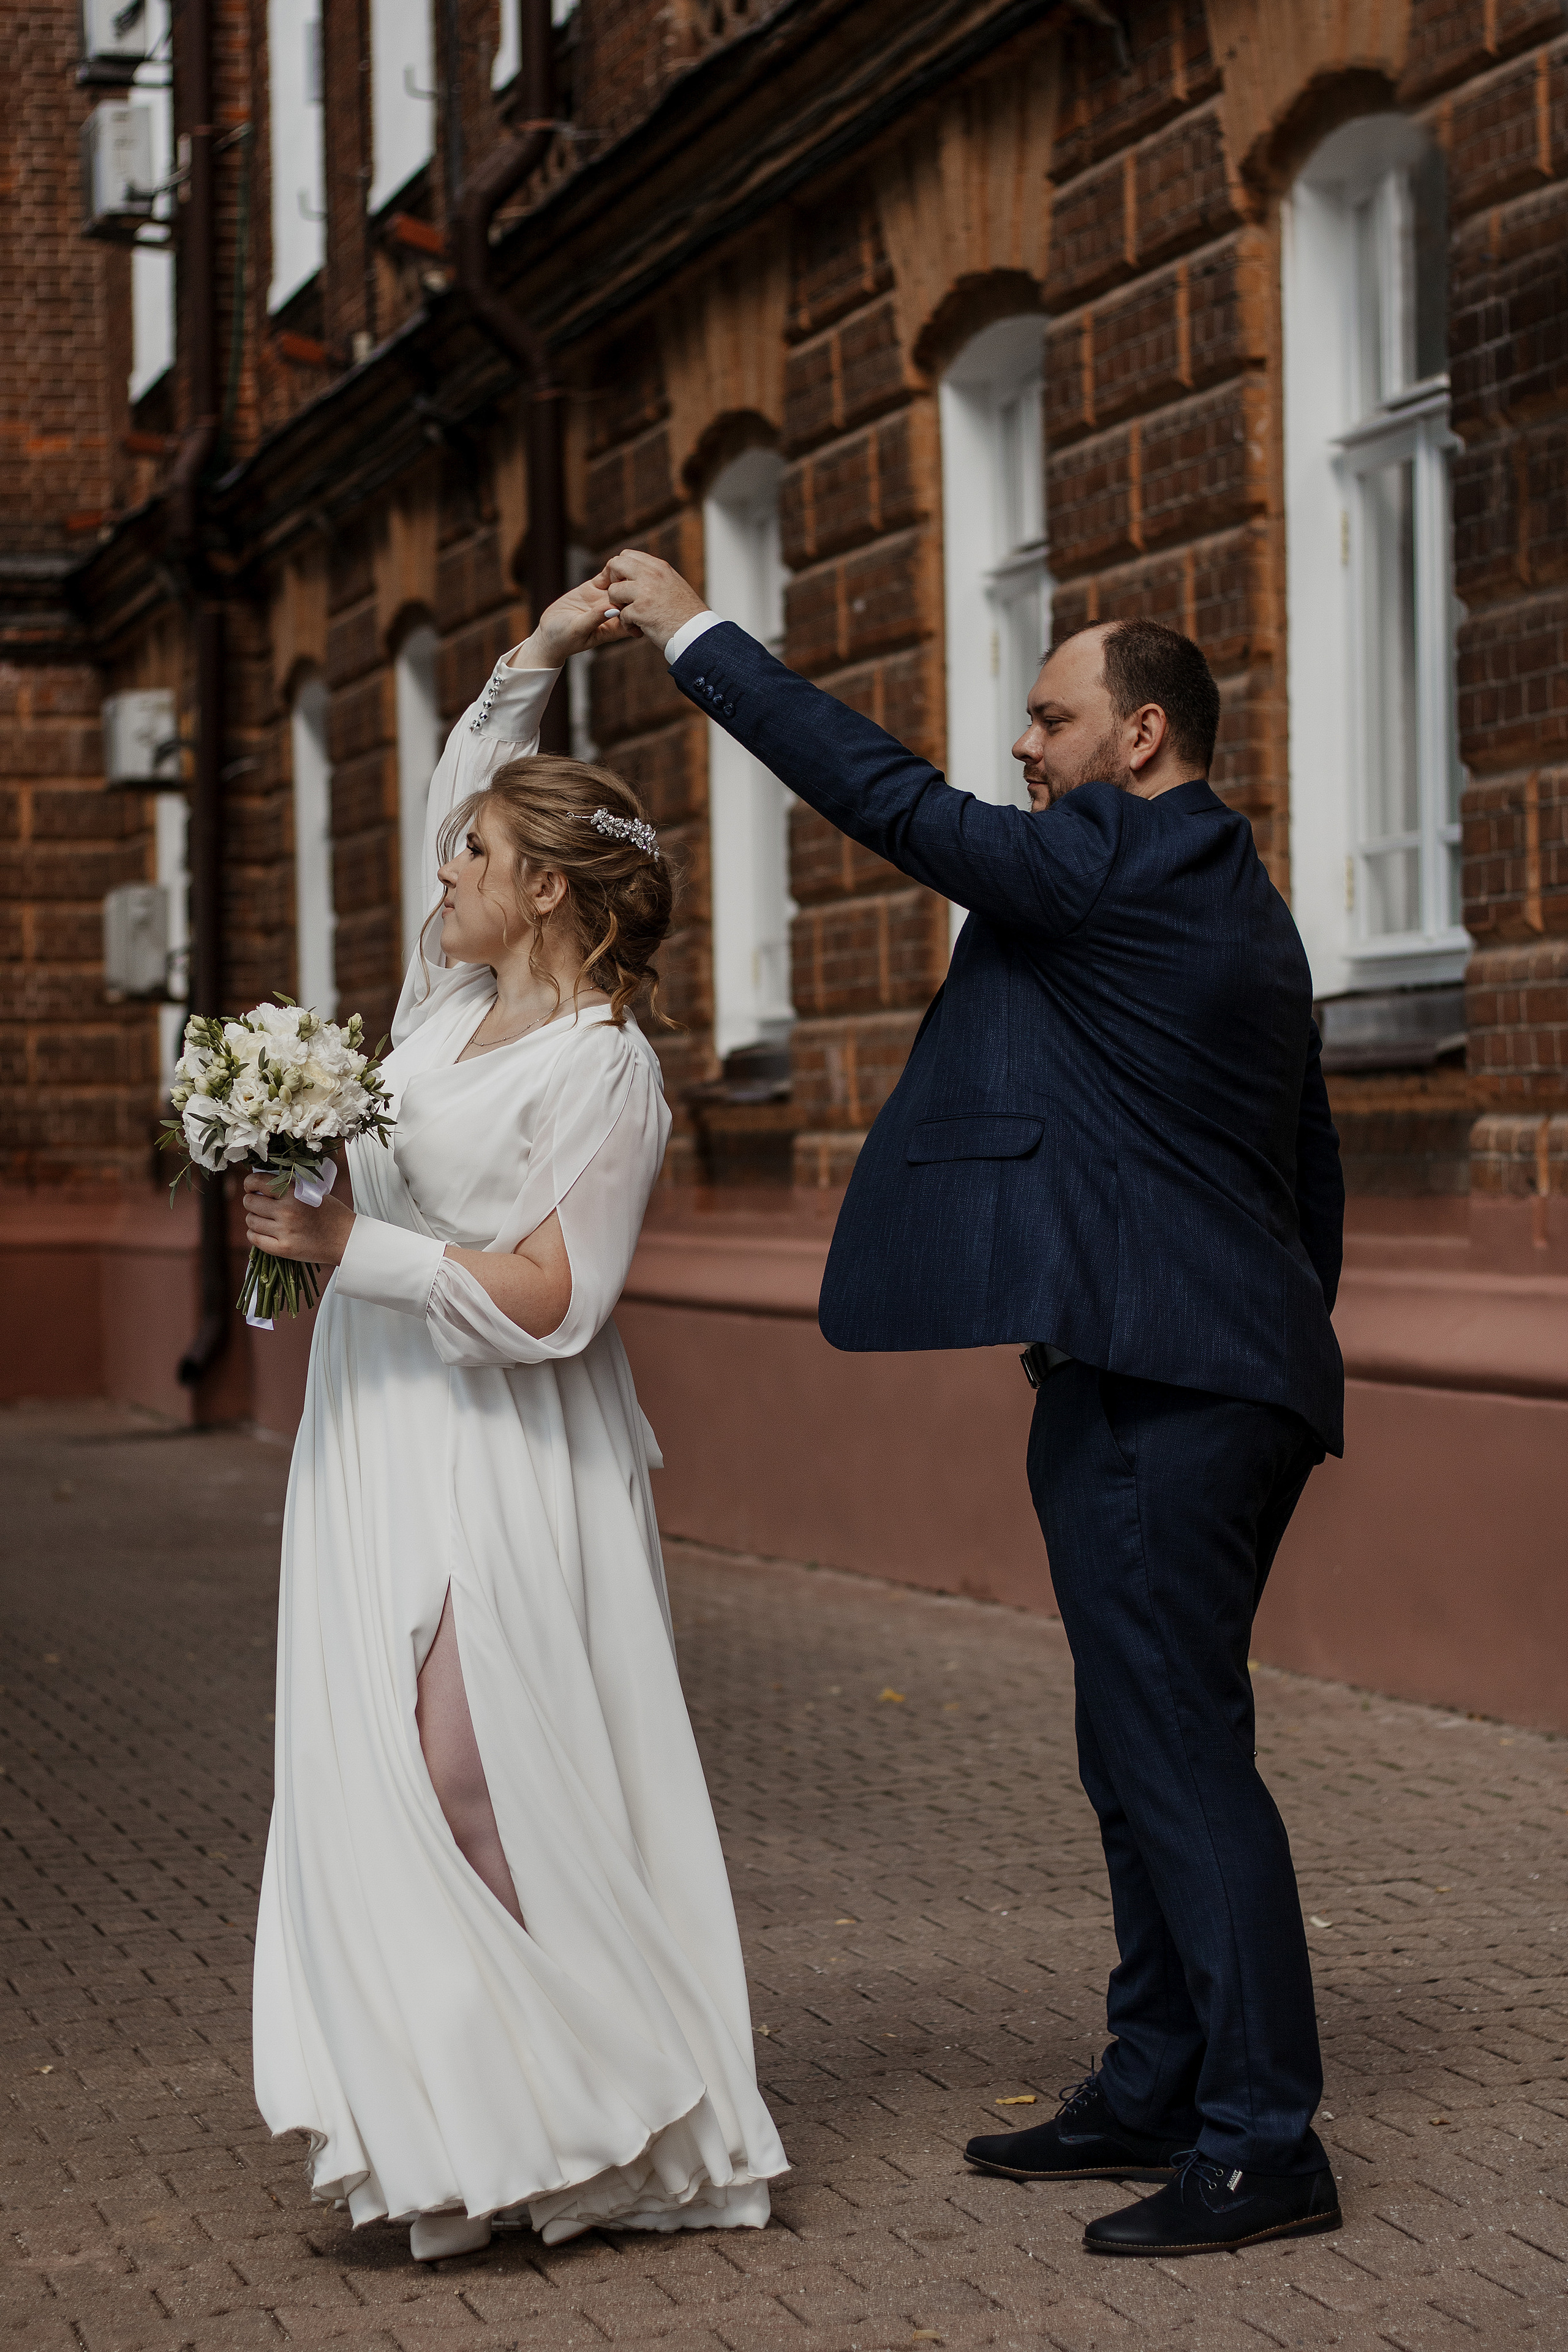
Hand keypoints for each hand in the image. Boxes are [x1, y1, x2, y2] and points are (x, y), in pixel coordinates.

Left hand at [243, 1171, 355, 1266]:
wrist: (346, 1239)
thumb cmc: (331, 1213)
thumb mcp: (312, 1192)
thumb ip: (288, 1188)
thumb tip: (261, 1186)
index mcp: (294, 1193)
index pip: (258, 1182)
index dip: (250, 1183)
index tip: (251, 1187)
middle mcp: (286, 1211)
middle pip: (250, 1202)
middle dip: (251, 1201)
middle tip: (259, 1204)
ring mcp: (284, 1231)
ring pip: (251, 1221)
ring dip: (254, 1218)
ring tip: (265, 1219)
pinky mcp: (283, 1249)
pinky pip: (254, 1239)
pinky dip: (254, 1234)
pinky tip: (263, 1231)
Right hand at [512, 578, 640, 669]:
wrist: (548, 633)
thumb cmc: (563, 639)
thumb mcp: (578, 630)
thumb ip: (595, 618)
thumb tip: (613, 607)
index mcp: (614, 627)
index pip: (635, 617)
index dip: (641, 606)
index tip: (640, 596)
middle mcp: (613, 613)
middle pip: (633, 598)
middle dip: (637, 587)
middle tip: (637, 577)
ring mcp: (603, 599)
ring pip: (622, 584)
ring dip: (625, 575)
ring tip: (623, 570)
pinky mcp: (593, 588)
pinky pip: (606, 575)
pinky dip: (611, 569)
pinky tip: (611, 567)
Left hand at [601, 550, 706, 653]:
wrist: (697, 633)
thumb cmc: (687, 614)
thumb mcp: (674, 585)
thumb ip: (655, 577)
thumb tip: (636, 575)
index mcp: (659, 567)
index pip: (627, 555)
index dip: (618, 569)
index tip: (620, 583)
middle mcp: (651, 575)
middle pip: (615, 565)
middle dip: (611, 582)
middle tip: (619, 598)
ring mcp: (645, 592)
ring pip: (613, 592)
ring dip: (618, 607)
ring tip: (631, 618)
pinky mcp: (641, 611)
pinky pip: (621, 615)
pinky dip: (627, 626)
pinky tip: (638, 631)